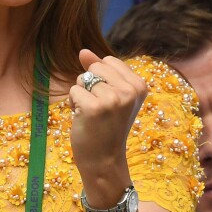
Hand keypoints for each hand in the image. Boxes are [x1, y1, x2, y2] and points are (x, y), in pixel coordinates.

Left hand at [69, 50, 147, 203]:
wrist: (104, 161)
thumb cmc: (106, 125)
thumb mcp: (110, 94)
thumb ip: (98, 70)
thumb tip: (83, 51)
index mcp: (139, 85)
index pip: (108, 61)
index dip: (102, 79)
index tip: (109, 100)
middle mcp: (129, 90)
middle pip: (95, 68)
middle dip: (90, 85)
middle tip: (99, 109)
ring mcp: (113, 99)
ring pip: (83, 79)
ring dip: (81, 95)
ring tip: (92, 114)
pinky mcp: (94, 108)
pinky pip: (74, 91)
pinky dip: (73, 104)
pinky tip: (83, 119)